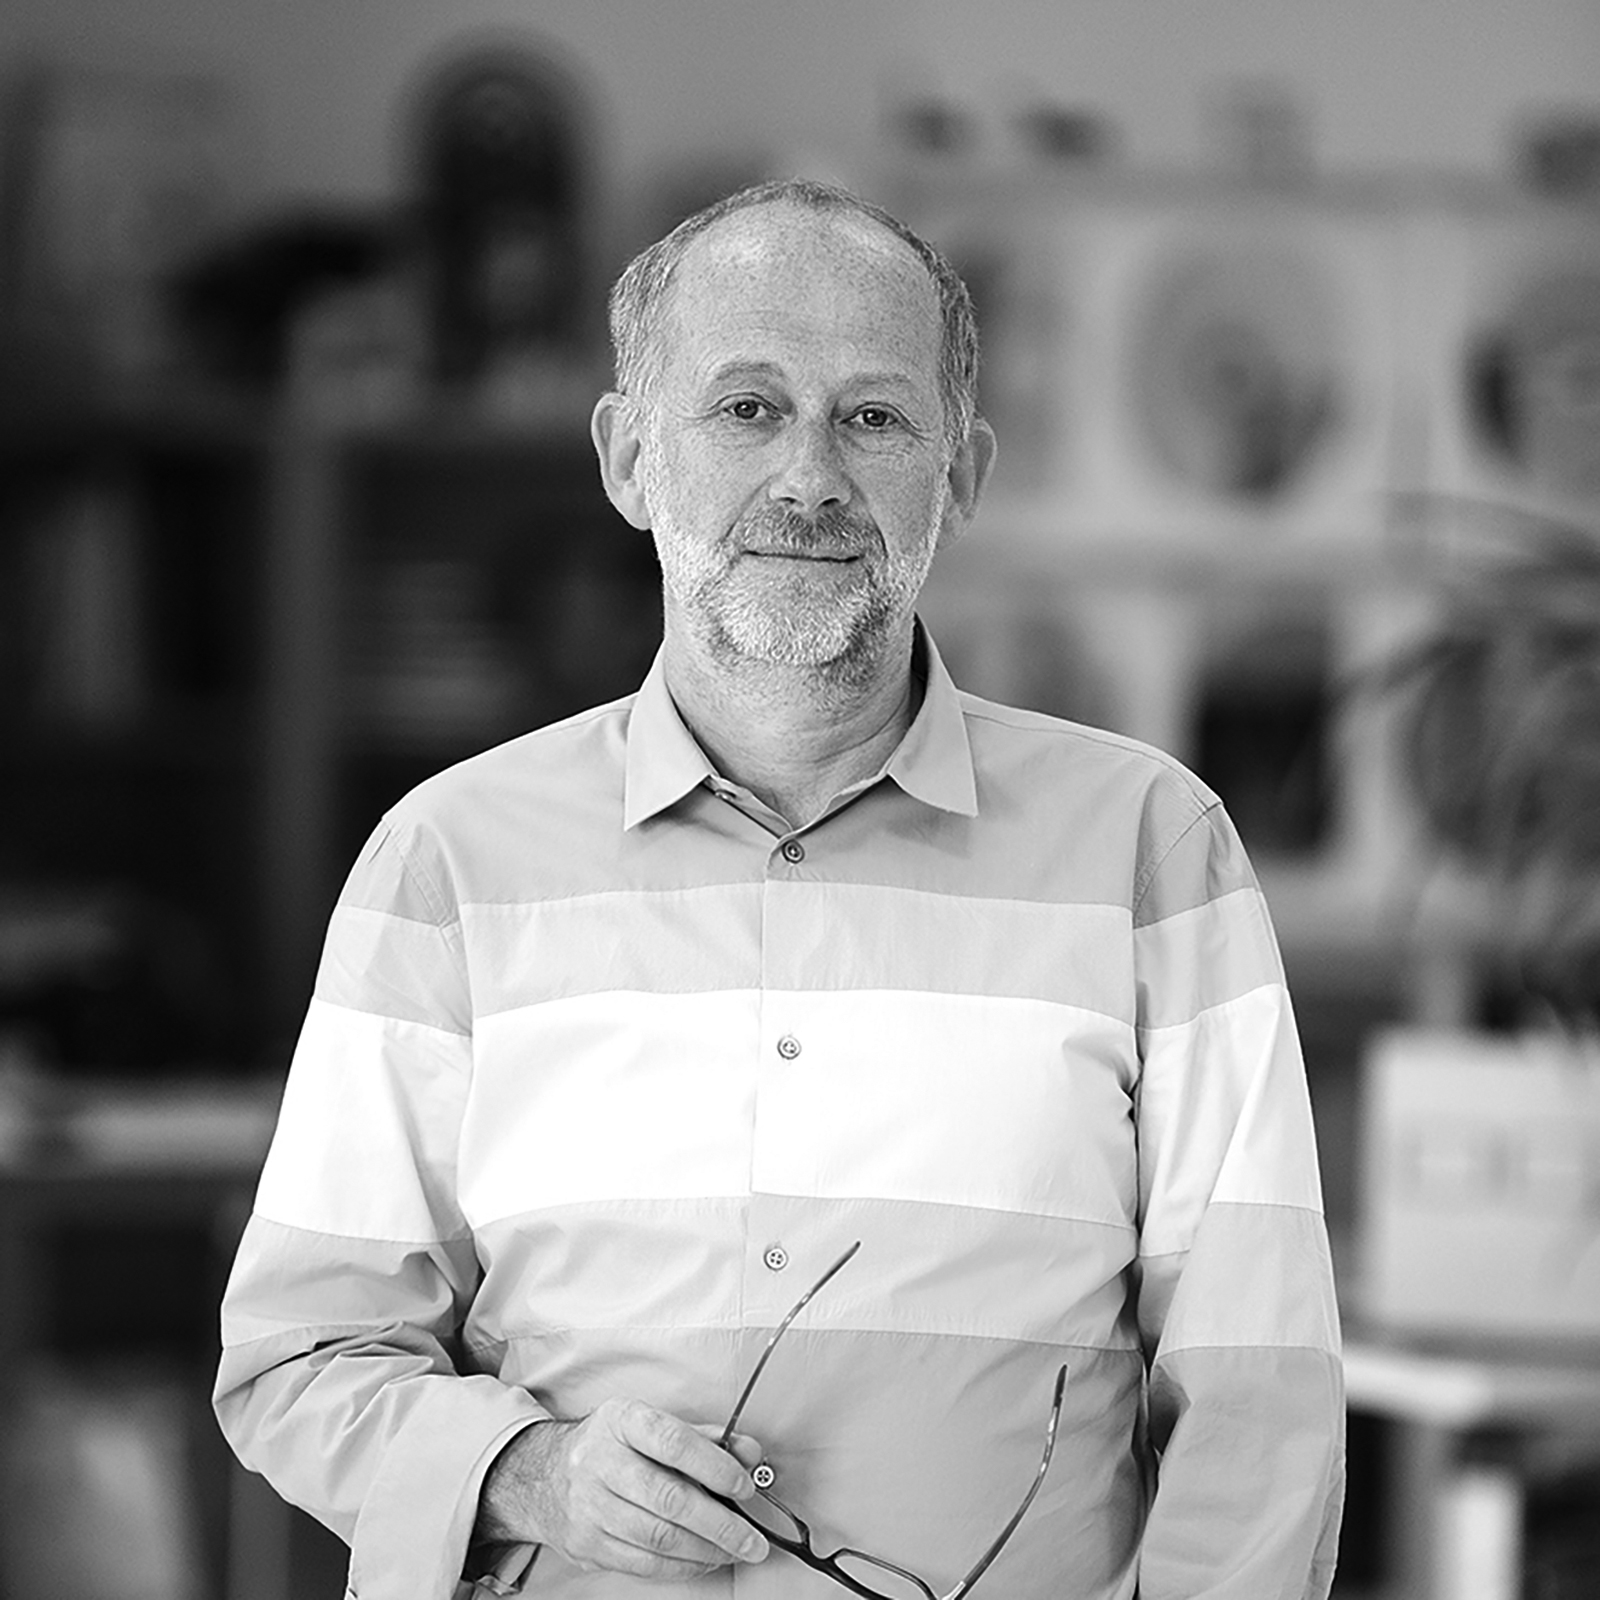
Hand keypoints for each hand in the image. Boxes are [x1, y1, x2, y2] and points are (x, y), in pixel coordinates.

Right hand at [477, 1398, 769, 1580]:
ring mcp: (589, 1507)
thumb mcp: (650, 1425)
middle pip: (668, 1498)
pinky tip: (704, 1560)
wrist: (543, 1476)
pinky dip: (681, 1566)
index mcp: (622, 1420)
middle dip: (720, 1524)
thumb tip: (750, 1453)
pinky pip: (643, 1563)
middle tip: (753, 1539)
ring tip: (735, 1551)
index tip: (746, 1487)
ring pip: (658, 1537)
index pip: (673, 1442)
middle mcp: (600, 1461)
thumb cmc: (612, 1446)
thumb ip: (704, 1438)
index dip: (715, 1466)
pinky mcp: (586, 1544)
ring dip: (706, 1550)